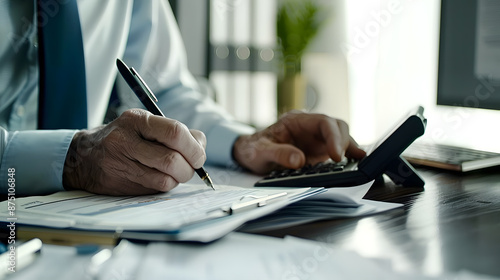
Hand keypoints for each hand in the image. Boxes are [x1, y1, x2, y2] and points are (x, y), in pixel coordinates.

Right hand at [63, 109, 206, 194]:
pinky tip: (162, 178)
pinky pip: (156, 189)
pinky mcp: (122, 184)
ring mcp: (122, 164)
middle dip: (189, 167)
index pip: (175, 132)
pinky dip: (166, 185)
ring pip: (165, 179)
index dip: (194, 147)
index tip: (198, 155)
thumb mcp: (144, 124)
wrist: (83, 157)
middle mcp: (126, 141)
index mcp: (137, 120)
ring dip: (179, 179)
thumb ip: (174, 132)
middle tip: (191, 167)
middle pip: (171, 160)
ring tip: (176, 172)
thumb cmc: (124, 137)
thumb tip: (200, 145)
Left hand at [232, 111, 365, 173]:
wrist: (248, 154)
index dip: (333, 137)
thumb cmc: (253, 149)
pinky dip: (346, 157)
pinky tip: (355, 164)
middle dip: (344, 142)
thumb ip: (277, 154)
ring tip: (359, 163)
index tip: (335, 155)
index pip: (323, 122)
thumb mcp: (259, 152)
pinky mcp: (318, 152)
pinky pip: (336, 151)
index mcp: (297, 121)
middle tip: (343, 161)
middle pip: (336, 127)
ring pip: (340, 138)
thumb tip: (298, 160)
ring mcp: (315, 139)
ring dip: (349, 149)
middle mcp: (310, 128)